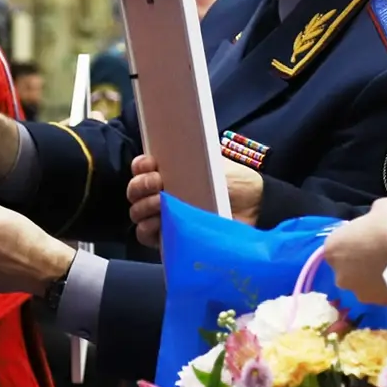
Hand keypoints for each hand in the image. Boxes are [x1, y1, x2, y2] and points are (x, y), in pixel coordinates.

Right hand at [126, 155, 262, 249]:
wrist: (253, 205)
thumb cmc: (232, 180)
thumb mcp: (211, 161)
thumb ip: (189, 157)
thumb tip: (171, 148)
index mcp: (167, 172)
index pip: (140, 168)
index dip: (140, 166)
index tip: (150, 164)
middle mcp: (161, 193)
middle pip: (133, 192)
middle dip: (140, 185)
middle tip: (158, 182)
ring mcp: (163, 216)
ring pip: (137, 214)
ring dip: (143, 206)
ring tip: (161, 202)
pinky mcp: (170, 238)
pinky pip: (146, 236)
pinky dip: (148, 228)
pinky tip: (159, 222)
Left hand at [323, 199, 386, 305]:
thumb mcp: (381, 208)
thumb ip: (370, 219)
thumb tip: (373, 226)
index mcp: (333, 248)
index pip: (340, 243)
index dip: (357, 238)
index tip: (374, 235)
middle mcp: (340, 275)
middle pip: (349, 267)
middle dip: (363, 261)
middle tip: (385, 251)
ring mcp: (360, 294)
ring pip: (365, 283)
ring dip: (377, 276)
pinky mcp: (381, 306)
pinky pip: (384, 293)